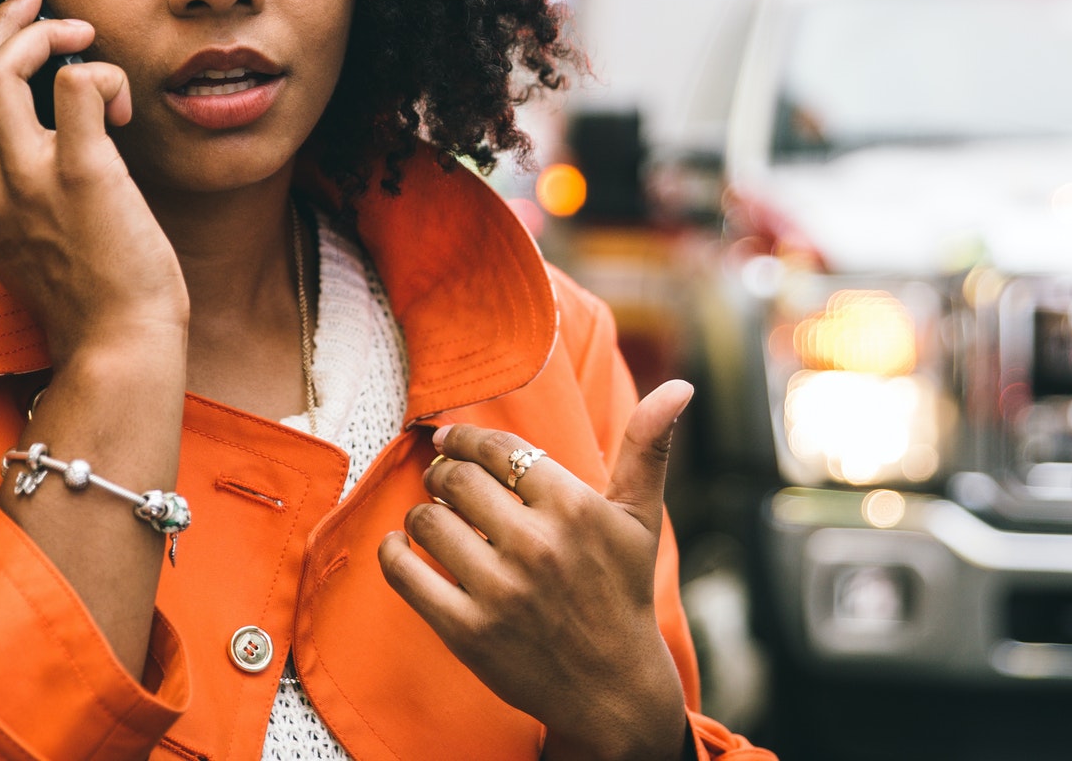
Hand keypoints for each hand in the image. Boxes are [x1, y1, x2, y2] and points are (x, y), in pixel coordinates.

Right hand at [0, 0, 188, 364]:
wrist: (119, 350)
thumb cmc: (99, 306)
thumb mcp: (41, 250)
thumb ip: (33, 203)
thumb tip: (66, 150)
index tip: (24, 37)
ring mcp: (27, 181)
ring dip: (40, 35)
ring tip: (81, 32)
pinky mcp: (81, 175)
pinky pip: (75, 85)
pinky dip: (99, 74)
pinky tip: (124, 104)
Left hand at [379, 381, 695, 760]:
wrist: (611, 686)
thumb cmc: (622, 590)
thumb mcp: (640, 518)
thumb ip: (648, 446)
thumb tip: (680, 384)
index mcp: (574, 507)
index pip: (498, 449)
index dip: (466, 438)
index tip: (450, 440)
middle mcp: (536, 545)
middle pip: (456, 479)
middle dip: (441, 471)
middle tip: (440, 477)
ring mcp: (499, 590)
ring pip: (427, 520)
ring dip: (420, 510)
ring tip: (431, 514)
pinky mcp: (467, 630)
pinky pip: (405, 574)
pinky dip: (391, 551)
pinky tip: (398, 544)